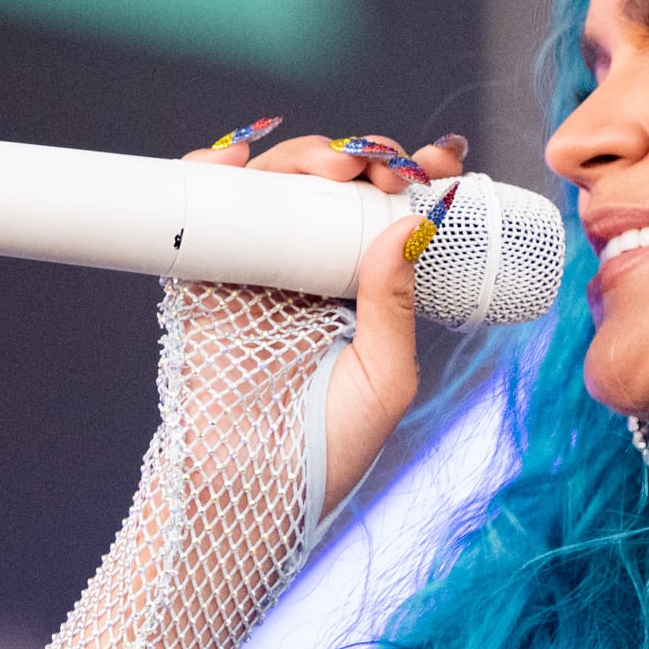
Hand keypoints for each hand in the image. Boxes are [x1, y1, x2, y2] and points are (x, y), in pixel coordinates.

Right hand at [183, 123, 465, 516]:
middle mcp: (310, 269)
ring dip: (304, 159)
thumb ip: (394, 305)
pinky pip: (205, 208)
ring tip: (333, 169)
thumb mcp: (385, 377)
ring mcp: (256, 268)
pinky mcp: (205, 277)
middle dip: (364, 161)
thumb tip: (408, 228)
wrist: (251, 489)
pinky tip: (238, 158)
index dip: (413, 178)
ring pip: (276, 187)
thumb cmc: (326, 446)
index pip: (387, 216)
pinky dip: (213, 170)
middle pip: (332, 189)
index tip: (442, 162)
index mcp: (360, 290)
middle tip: (388, 167)